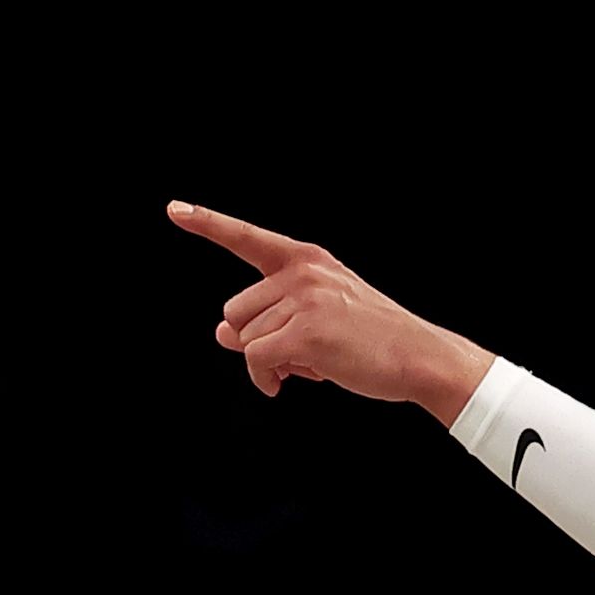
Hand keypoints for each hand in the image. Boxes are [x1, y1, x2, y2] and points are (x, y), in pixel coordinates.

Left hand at [168, 199, 493, 418]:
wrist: (418, 357)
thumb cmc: (371, 340)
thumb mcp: (317, 319)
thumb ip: (268, 319)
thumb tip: (220, 333)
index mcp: (308, 260)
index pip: (247, 238)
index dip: (208, 224)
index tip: (175, 210)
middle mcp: (303, 272)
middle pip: (236, 312)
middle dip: (257, 340)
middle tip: (297, 353)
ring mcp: (304, 299)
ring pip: (245, 338)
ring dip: (267, 362)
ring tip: (308, 364)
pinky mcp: (305, 331)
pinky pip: (256, 359)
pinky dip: (265, 379)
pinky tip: (286, 384)